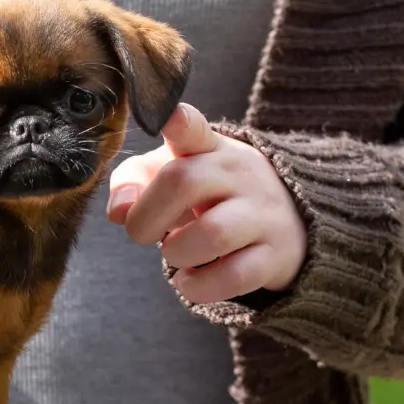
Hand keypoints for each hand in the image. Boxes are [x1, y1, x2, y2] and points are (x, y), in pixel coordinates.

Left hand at [106, 103, 307, 303]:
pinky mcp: (274, 255)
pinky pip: (234, 276)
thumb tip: (119, 211)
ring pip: (213, 234)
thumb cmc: (209, 196)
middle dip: (147, 216)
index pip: (193, 127)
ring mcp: (262, 214)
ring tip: (174, 255)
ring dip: (177, 253)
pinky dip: (199, 287)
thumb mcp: (172, 175)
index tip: (167, 117)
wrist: (284, 224)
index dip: (177, 121)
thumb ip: (134, 182)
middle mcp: (238, 174)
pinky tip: (190, 281)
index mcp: (208, 148)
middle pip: (183, 181)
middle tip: (141, 233)